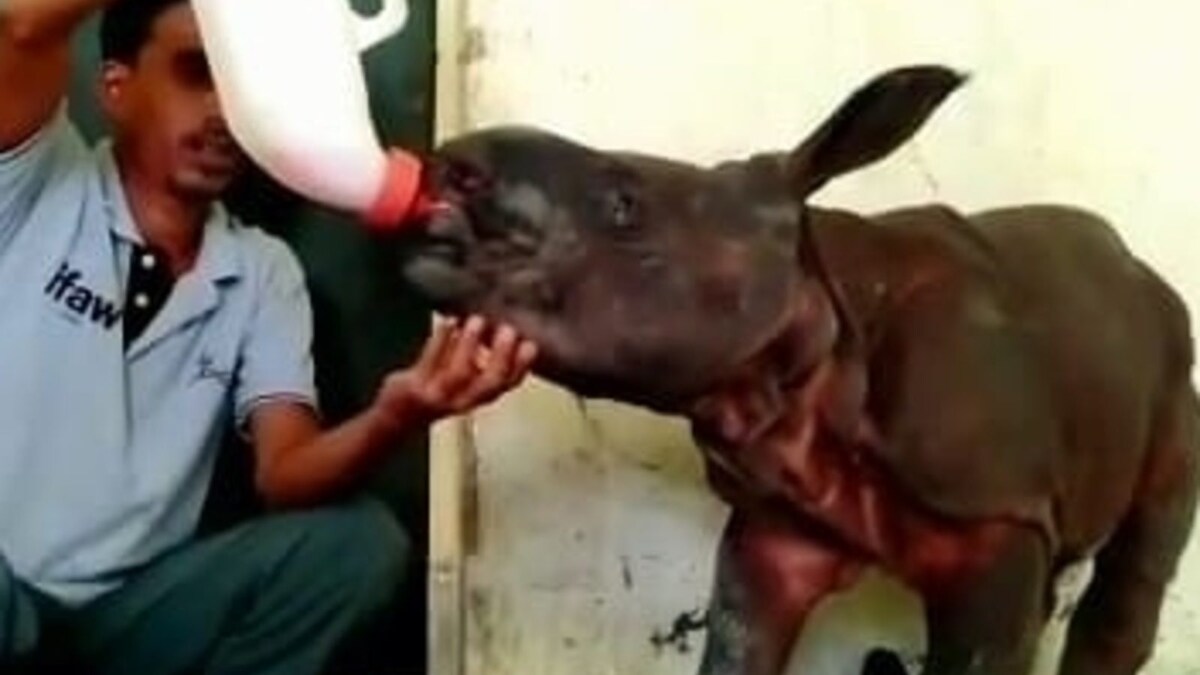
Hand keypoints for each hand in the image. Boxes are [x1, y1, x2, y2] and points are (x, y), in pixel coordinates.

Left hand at [372, 315, 537, 430]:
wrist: (396, 417)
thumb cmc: (434, 391)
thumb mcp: (460, 380)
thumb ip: (477, 360)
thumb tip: (493, 326)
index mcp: (477, 397)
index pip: (507, 385)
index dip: (522, 367)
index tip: (531, 345)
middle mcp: (462, 402)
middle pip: (489, 383)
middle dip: (501, 357)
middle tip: (508, 330)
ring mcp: (438, 397)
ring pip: (460, 374)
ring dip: (470, 346)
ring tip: (477, 320)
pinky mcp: (414, 389)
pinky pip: (429, 362)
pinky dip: (440, 340)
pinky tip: (449, 322)